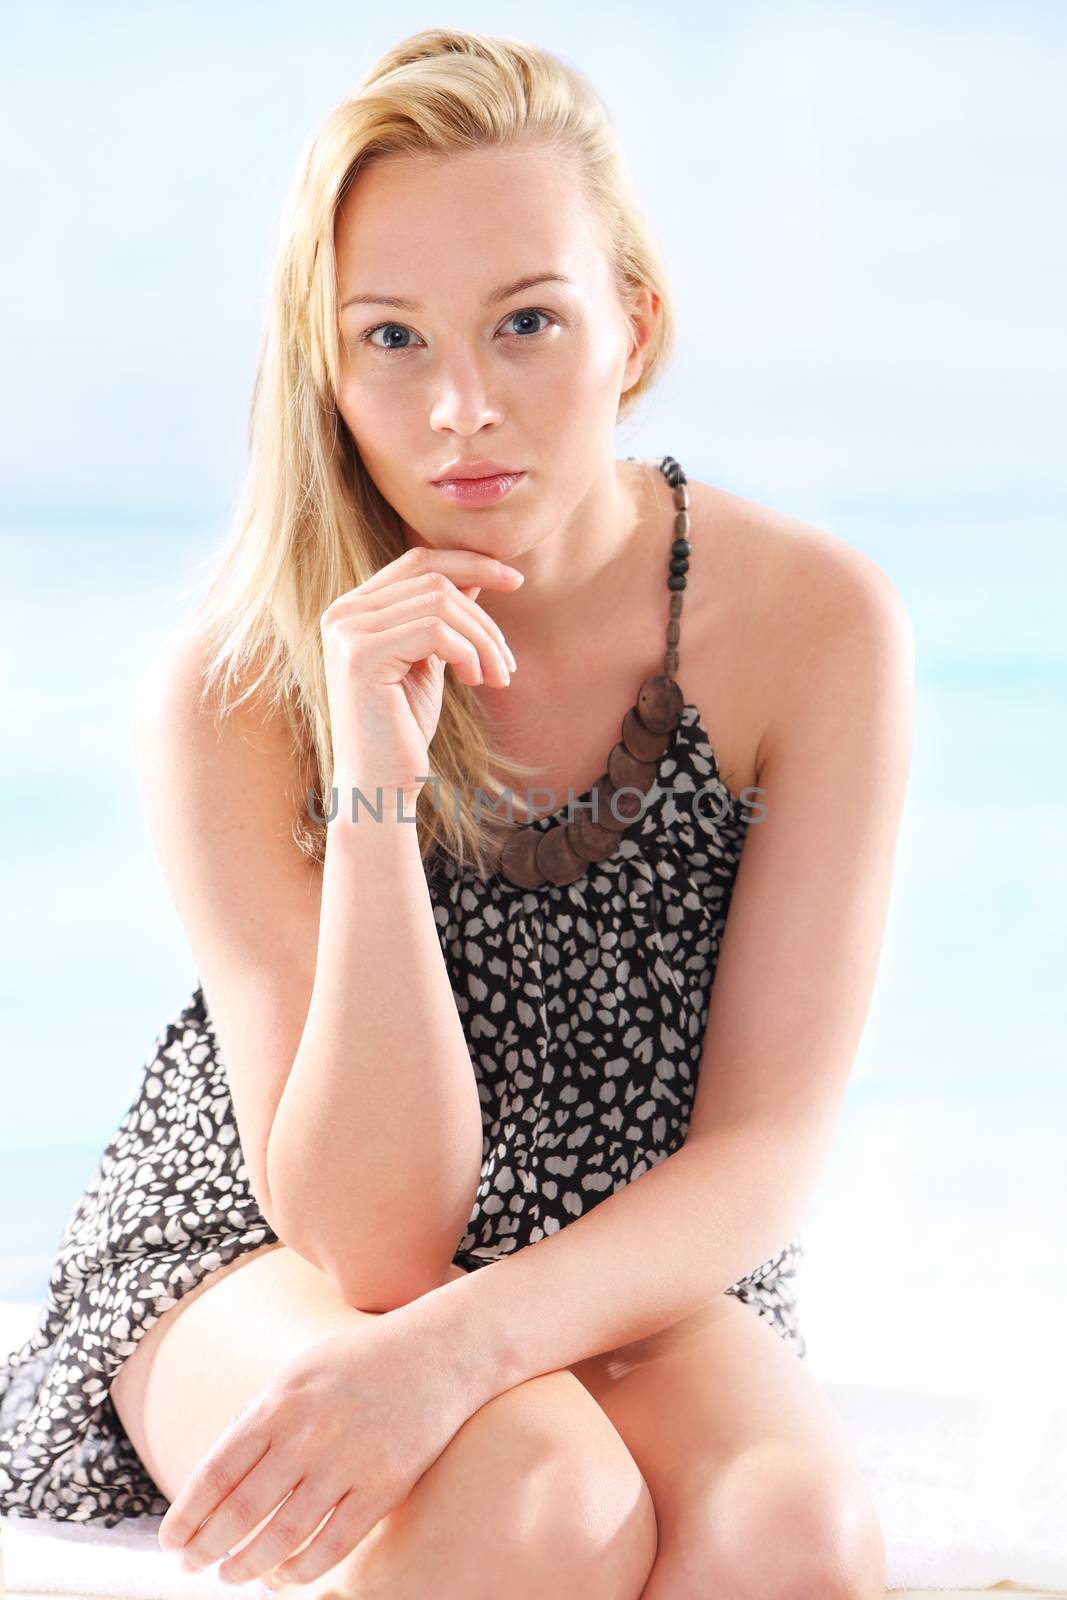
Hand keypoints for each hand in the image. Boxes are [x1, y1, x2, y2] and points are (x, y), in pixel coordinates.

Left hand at [156, 1300, 487, 1589]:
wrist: (439, 1351)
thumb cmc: (361, 1362)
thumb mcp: (300, 1373)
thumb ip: (259, 1419)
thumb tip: (214, 1479)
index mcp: (281, 1402)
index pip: (218, 1473)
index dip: (188, 1515)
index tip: (172, 1541)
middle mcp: (310, 1434)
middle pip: (243, 1511)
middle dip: (209, 1547)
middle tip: (193, 1566)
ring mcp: (349, 1462)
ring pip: (284, 1536)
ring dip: (249, 1565)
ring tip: (231, 1576)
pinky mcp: (385, 1486)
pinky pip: (333, 1544)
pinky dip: (300, 1569)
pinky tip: (282, 1576)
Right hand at [320, 546, 522, 803]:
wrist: (380, 785)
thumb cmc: (404, 726)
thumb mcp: (430, 660)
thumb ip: (442, 617)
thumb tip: (475, 575)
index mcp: (354, 609)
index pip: (418, 560)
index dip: (470, 561)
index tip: (515, 580)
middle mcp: (342, 613)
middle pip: (434, 579)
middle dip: (484, 616)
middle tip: (508, 661)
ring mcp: (347, 632)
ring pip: (440, 603)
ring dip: (482, 639)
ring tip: (497, 678)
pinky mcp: (360, 656)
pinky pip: (435, 631)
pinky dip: (468, 653)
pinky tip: (476, 682)